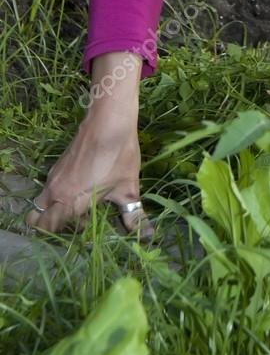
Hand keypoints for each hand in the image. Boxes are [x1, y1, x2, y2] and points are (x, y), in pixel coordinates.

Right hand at [25, 116, 152, 237]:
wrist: (109, 119)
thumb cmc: (119, 155)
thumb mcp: (128, 188)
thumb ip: (134, 215)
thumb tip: (147, 235)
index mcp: (69, 201)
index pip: (46, 227)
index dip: (61, 233)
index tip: (84, 228)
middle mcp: (55, 190)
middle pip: (36, 217)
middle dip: (51, 224)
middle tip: (78, 220)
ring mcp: (54, 176)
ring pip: (42, 201)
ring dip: (56, 208)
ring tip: (83, 204)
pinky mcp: (58, 164)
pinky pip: (49, 186)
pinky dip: (59, 193)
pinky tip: (83, 186)